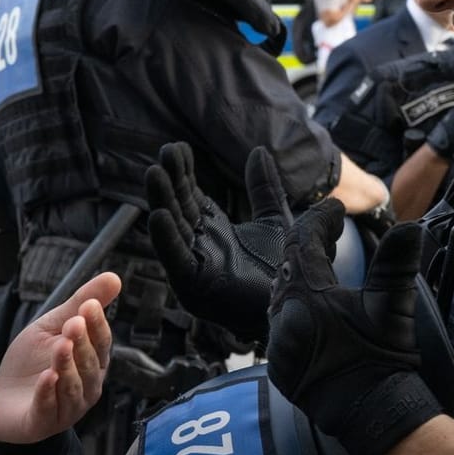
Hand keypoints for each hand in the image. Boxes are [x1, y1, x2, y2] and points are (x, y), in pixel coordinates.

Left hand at [0, 272, 119, 443]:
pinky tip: (47, 377)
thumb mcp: (52, 327)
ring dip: (68, 366)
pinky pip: (49, 408)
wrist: (1, 398)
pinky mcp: (43, 423)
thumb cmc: (31, 362)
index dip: (97, 325)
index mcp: (92, 363)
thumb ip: (79, 304)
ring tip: (61, 346)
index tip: (89, 305)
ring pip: (74, 387)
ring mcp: (68, 408)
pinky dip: (49, 393)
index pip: (102, 343)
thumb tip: (114, 278)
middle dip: (83, 343)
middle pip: (90, 365)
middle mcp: (87, 387)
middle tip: (74, 323)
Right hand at [146, 144, 335, 342]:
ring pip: (173, 230)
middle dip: (170, 182)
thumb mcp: (274, 220)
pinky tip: (158, 216)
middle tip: (164, 153)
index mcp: (214, 232)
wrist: (299, 306)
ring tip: (153, 174)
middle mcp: (200, 248)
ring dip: (161, 202)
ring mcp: (195, 268)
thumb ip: (263, 188)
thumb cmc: (285, 271)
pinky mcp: (194, 288)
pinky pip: (176, 260)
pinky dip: (166, 239)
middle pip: (179, 209)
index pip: (191, 196)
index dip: (184, 173)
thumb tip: (260, 151)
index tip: (177, 148)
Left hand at [267, 215, 440, 454]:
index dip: (319, 220)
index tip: (334, 210)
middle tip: (327, 233)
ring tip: (320, 266)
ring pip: (279, 295)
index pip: (303, 242)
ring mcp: (278, 343)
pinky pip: (279, 325)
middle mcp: (283, 316)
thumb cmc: (382, 359)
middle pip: (287, 266)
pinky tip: (311, 309)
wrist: (371, 413)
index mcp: (307, 295)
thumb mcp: (393, 306)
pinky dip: (294, 309)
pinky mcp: (279, 365)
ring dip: (298, 277)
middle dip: (307, 246)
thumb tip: (411, 228)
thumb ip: (396, 263)